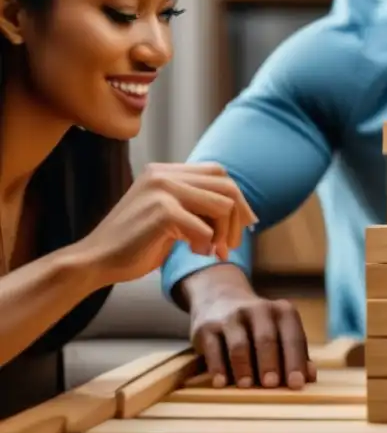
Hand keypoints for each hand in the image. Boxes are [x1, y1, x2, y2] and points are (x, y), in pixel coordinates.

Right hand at [78, 162, 254, 286]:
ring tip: (210, 251)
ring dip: (223, 233)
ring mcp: (162, 189)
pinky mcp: (162, 211)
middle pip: (227, 186)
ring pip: (223, 205)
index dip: (238, 199)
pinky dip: (206, 244)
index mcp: (165, 171)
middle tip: (230, 246)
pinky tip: (194, 253)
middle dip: (238, 218)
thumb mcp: (170, 216)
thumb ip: (197, 205)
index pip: (219, 173)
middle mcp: (164, 173)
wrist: (95, 261)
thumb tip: (243, 212)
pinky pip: (205, 228)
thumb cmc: (136, 244)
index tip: (245, 224)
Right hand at [189, 279, 315, 389]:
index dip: (295, 361)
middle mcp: (258, 310)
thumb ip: (296, 354)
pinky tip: (221, 383)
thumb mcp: (280, 332)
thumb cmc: (259, 326)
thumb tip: (310, 377)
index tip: (297, 384)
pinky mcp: (206, 327)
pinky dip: (218, 367)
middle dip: (270, 363)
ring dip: (243, 367)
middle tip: (272, 385)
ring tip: (246, 386)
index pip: (292, 337)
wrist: (220, 298)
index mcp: (283, 312)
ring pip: (239, 344)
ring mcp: (231, 317)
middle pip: (266, 339)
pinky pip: (213, 348)